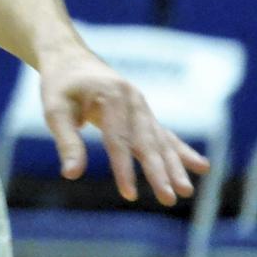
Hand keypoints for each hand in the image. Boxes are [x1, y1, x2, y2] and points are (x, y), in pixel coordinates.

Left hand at [36, 44, 209, 204]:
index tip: (129, 195)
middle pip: (146, 142)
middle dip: (158, 172)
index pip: (118, 139)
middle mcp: (133, 100)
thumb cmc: (60, 86)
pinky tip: (201, 166)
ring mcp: (142, 106)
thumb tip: (71, 174)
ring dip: (174, 167)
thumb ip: (66, 141)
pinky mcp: (144, 114)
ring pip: (160, 141)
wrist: (70, 58)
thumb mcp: (54, 109)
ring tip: (186, 192)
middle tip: (168, 198)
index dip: (123, 168)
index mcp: (111, 96)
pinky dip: (182, 152)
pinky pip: (166, 135)